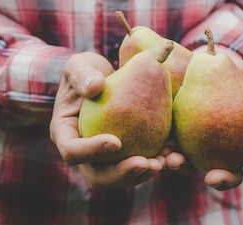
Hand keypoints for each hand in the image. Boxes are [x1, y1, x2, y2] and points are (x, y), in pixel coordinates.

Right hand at [49, 52, 164, 189]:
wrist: (104, 80)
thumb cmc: (87, 71)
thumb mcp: (79, 65)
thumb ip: (82, 74)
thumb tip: (96, 87)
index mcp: (66, 134)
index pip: (72, 152)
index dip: (92, 152)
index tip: (116, 141)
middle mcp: (85, 153)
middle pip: (98, 176)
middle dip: (121, 175)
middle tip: (145, 163)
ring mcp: (106, 158)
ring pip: (121, 177)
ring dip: (143, 174)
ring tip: (164, 162)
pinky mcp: (127, 154)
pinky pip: (142, 165)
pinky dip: (159, 163)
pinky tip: (176, 156)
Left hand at [166, 48, 242, 189]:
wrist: (175, 70)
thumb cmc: (207, 70)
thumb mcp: (222, 66)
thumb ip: (240, 68)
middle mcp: (226, 149)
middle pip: (232, 172)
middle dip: (225, 179)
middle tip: (213, 177)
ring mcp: (200, 153)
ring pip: (196, 168)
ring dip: (186, 168)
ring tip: (174, 162)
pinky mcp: (176, 149)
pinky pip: (172, 158)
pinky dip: (166, 159)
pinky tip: (159, 156)